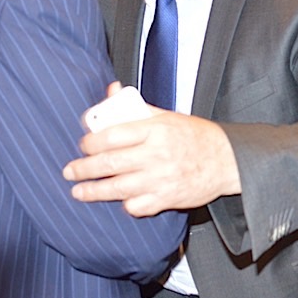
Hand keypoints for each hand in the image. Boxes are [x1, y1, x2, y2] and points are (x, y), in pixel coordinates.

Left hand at [63, 110, 241, 216]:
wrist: (227, 160)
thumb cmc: (196, 136)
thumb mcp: (168, 116)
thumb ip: (137, 108)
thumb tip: (111, 92)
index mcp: (156, 129)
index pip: (112, 135)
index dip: (91, 141)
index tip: (83, 144)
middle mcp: (156, 154)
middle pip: (109, 163)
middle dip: (83, 168)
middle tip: (70, 170)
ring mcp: (161, 179)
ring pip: (117, 188)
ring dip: (93, 191)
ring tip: (78, 191)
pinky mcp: (167, 198)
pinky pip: (137, 206)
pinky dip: (125, 204)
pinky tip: (119, 199)